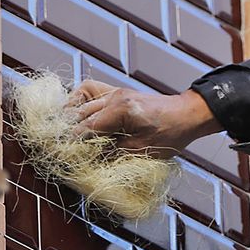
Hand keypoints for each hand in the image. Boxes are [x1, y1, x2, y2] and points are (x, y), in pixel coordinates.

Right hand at [66, 80, 219, 155]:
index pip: (87, 127)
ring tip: (66, 133)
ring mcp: (116, 91)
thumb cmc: (171, 134)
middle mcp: (115, 96)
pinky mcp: (118, 92)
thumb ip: (113, 153)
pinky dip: (80, 101)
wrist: (187, 114)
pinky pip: (90, 90)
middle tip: (62, 148)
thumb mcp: (142, 150)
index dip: (73, 143)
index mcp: (122, 110)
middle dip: (70, 131)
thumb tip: (89, 159)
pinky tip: (76, 114)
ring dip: (72, 117)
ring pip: (82, 99)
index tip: (62, 155)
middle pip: (81, 113)